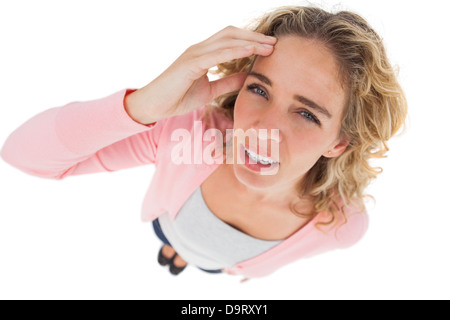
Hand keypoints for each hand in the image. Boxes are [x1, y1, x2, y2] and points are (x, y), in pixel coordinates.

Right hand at [125, 26, 276, 123]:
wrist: (155, 106)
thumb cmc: (178, 98)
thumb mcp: (210, 90)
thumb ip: (228, 82)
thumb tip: (248, 76)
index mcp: (204, 54)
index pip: (231, 40)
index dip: (251, 41)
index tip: (270, 47)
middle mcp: (200, 49)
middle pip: (231, 34)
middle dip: (254, 37)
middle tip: (274, 43)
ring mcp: (194, 54)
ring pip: (226, 41)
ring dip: (250, 42)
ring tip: (268, 46)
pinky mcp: (190, 63)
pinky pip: (216, 54)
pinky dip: (234, 51)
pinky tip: (250, 51)